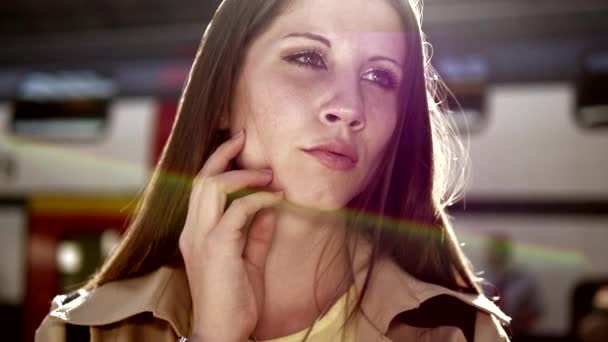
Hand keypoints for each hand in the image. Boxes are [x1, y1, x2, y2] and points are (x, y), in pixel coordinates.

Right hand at [179, 130, 282, 340]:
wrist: (223, 333)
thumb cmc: (235, 300)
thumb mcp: (249, 260)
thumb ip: (256, 232)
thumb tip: (269, 205)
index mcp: (195, 233)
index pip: (199, 187)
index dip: (216, 161)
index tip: (236, 144)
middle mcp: (192, 231)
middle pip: (202, 179)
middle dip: (223, 154)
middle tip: (245, 138)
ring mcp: (201, 238)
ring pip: (213, 186)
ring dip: (244, 174)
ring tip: (268, 174)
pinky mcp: (218, 247)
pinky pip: (239, 210)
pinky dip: (260, 199)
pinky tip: (277, 198)